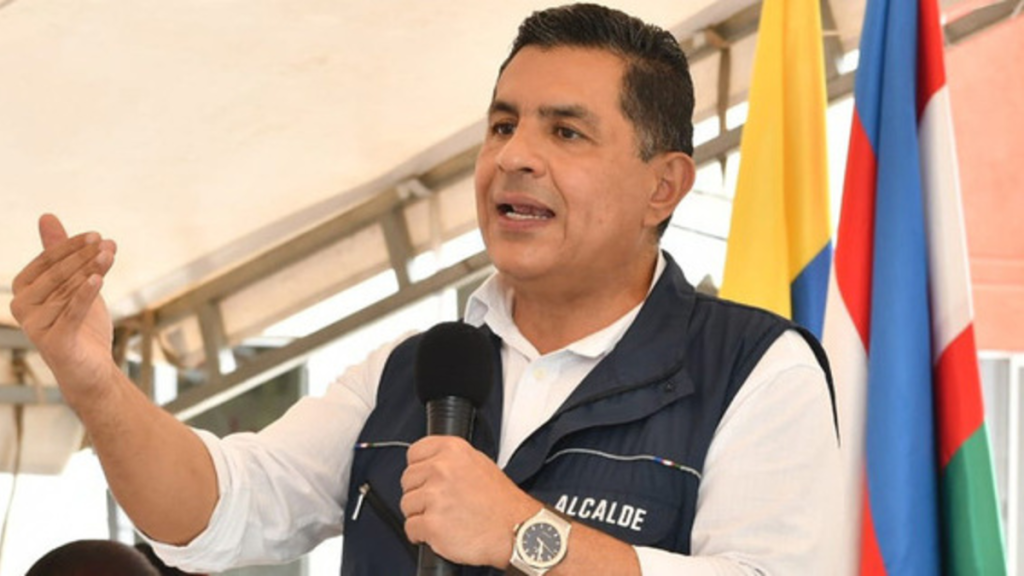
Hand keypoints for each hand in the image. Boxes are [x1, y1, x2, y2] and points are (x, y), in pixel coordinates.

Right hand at [10, 214, 119, 401]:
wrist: (90, 369)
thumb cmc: (80, 324)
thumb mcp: (74, 284)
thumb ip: (61, 254)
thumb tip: (46, 215)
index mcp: (22, 290)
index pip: (48, 260)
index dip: (73, 246)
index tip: (98, 236)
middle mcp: (22, 307)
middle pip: (59, 274)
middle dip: (85, 257)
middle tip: (109, 244)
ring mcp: (35, 326)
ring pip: (68, 290)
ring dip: (92, 270)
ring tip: (110, 254)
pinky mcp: (54, 341)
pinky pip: (72, 312)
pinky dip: (86, 294)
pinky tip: (98, 278)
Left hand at [400, 436, 538, 567]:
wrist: (516, 532)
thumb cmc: (502, 503)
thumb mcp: (480, 464)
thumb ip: (452, 460)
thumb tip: (431, 464)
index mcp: (453, 451)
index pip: (414, 453)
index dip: (418, 469)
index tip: (424, 479)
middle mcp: (442, 470)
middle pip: (408, 480)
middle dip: (420, 493)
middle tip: (439, 502)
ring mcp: (435, 497)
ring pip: (407, 505)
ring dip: (421, 515)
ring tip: (444, 517)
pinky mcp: (432, 524)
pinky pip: (411, 528)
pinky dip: (421, 534)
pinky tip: (440, 531)